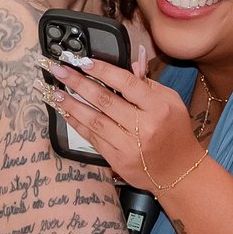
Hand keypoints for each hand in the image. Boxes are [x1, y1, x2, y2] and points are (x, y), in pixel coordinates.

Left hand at [42, 57, 204, 195]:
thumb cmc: (174, 131)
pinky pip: (93, 138)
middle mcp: (144, 127)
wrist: (179, 171)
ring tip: (53, 92)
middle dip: (78, 83)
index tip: (82, 61)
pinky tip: (65, 112)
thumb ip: (147, 82)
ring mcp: (129, 146)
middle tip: (58, 71)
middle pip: (105, 101)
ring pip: (95, 121)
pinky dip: (77, 124)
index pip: (127, 83)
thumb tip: (130, 62)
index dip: (103, 71)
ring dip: (71, 105)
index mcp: (159, 108)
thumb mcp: (170, 101)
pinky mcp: (118, 161)